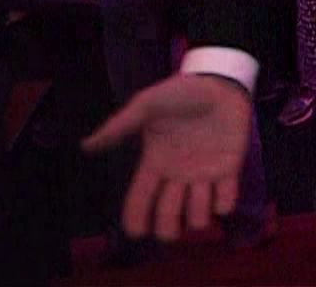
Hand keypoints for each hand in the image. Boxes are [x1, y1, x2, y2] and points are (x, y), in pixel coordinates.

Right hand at [80, 73, 252, 241]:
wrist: (220, 82)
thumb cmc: (181, 92)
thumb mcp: (147, 105)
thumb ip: (120, 126)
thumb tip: (86, 146)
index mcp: (155, 163)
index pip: (140, 200)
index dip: (136, 219)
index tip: (136, 233)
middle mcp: (178, 175)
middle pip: (168, 217)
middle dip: (167, 227)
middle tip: (170, 228)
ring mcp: (204, 174)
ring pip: (197, 215)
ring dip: (197, 215)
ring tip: (199, 196)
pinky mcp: (229, 169)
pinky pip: (226, 201)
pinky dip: (224, 205)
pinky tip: (221, 194)